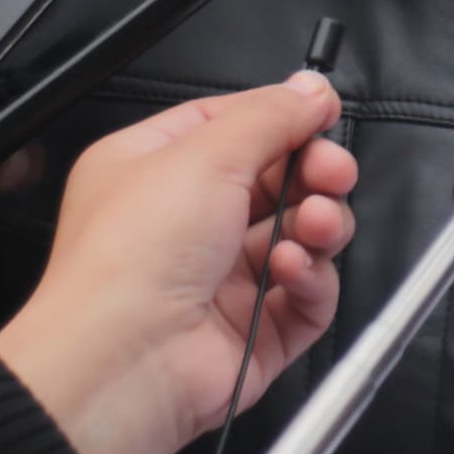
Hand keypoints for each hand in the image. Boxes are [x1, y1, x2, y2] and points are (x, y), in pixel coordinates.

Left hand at [0, 75, 357, 453]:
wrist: (122, 364)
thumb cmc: (131, 258)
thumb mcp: (204, 155)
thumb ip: (269, 115)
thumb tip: (312, 89)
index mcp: (154, 171)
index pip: (232, 128)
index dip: (282, 120)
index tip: (322, 115)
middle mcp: (185, 224)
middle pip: (276, 182)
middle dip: (314, 173)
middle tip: (330, 173)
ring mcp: (220, 281)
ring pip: (299, 237)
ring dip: (318, 224)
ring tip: (312, 226)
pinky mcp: (253, 333)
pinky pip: (305, 297)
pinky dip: (312, 280)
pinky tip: (293, 271)